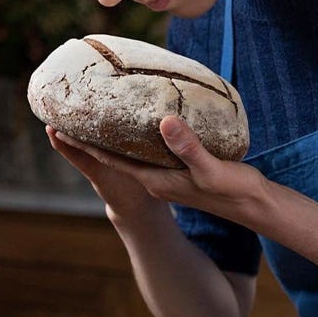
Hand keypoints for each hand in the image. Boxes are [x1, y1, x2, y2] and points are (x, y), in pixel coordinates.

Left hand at [48, 116, 265, 225]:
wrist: (255, 205)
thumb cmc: (233, 190)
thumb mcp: (210, 168)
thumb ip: (187, 147)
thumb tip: (164, 122)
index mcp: (156, 180)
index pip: (111, 160)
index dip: (85, 144)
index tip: (62, 126)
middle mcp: (157, 178)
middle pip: (115, 155)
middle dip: (93, 136)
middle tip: (72, 111)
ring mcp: (168, 174)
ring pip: (132, 151)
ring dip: (114, 135)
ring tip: (98, 111)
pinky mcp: (181, 168)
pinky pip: (151, 149)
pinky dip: (139, 135)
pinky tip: (142, 120)